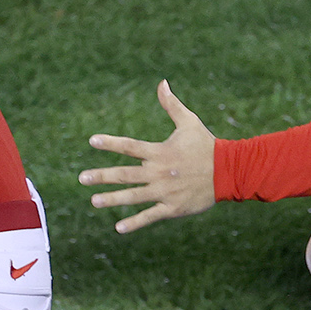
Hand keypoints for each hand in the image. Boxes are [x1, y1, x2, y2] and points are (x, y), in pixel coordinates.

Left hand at [80, 81, 218, 232]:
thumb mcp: (189, 122)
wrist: (229, 171)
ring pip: (133, 197)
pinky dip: (134, 222)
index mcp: (159, 151)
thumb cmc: (206, 145)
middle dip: (102, 176)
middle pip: (125, 174)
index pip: (129, 146)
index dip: (110, 143)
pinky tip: (118, 227)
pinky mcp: (172, 207)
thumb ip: (171, 105)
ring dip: (112, 199)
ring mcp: (164, 192)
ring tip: (94, 201)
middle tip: (82, 178)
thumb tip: (162, 83)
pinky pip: (150, 216)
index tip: (92, 141)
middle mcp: (158, 172)